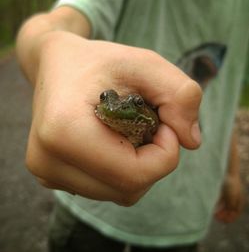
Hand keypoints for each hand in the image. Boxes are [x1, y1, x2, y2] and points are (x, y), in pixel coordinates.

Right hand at [25, 31, 201, 204]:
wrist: (57, 66)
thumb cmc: (98, 62)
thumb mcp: (144, 63)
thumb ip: (180, 95)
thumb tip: (192, 142)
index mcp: (64, 131)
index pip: (133, 175)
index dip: (164, 155)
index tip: (166, 124)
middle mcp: (47, 161)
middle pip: (128, 189)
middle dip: (153, 161)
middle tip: (149, 124)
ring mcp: (47, 172)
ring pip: (119, 193)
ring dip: (139, 166)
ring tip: (129, 131)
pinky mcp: (52, 176)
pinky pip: (106, 188)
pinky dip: (123, 170)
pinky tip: (115, 142)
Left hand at [215, 175, 244, 222]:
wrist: (230, 176)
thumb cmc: (233, 186)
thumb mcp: (232, 196)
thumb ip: (231, 204)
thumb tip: (230, 212)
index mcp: (239, 204)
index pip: (235, 214)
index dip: (229, 219)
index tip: (223, 221)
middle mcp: (234, 202)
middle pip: (229, 212)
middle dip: (224, 217)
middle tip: (217, 219)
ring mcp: (229, 199)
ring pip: (224, 208)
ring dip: (220, 213)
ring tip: (214, 216)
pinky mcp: (224, 195)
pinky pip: (221, 203)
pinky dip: (218, 208)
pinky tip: (214, 210)